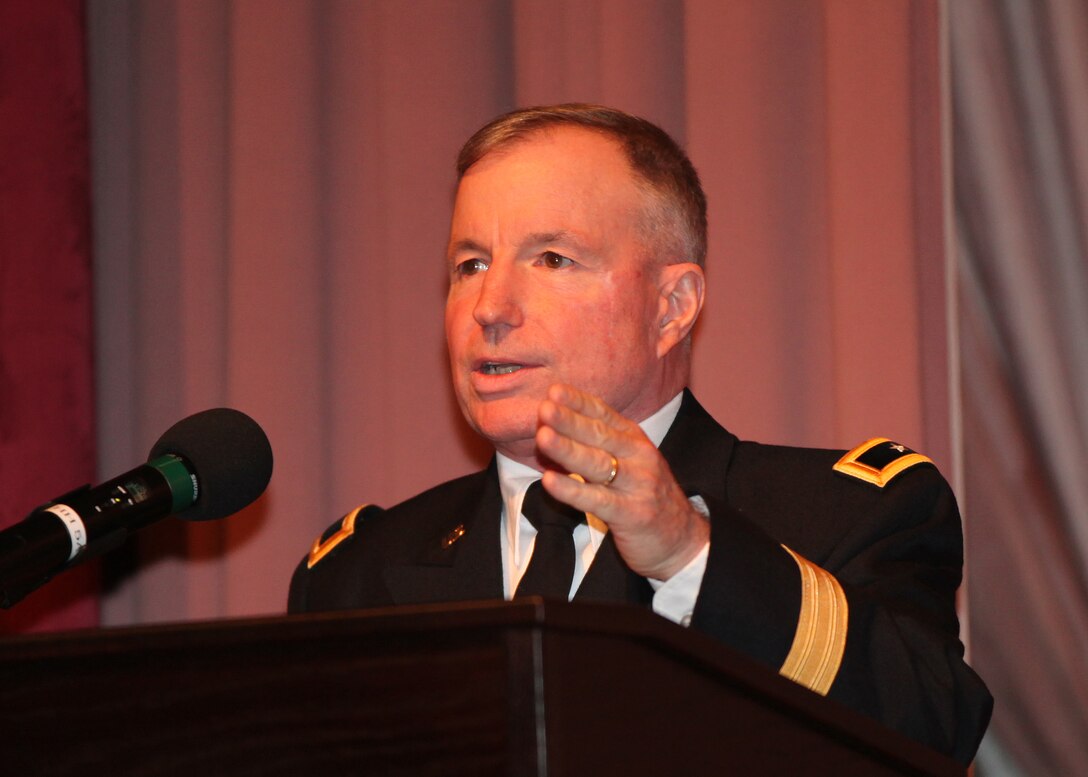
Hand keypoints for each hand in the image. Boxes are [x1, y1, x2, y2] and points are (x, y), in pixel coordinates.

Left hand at [534, 384, 709, 579]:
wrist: (683, 539)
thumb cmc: (647, 497)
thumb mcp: (631, 462)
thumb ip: (600, 445)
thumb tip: (555, 428)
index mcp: (635, 440)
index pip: (604, 415)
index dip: (578, 402)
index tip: (554, 390)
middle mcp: (638, 457)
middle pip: (599, 435)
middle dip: (570, 421)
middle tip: (545, 408)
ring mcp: (636, 485)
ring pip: (597, 464)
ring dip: (568, 450)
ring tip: (543, 438)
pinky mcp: (631, 514)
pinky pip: (597, 500)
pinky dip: (572, 490)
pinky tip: (550, 481)